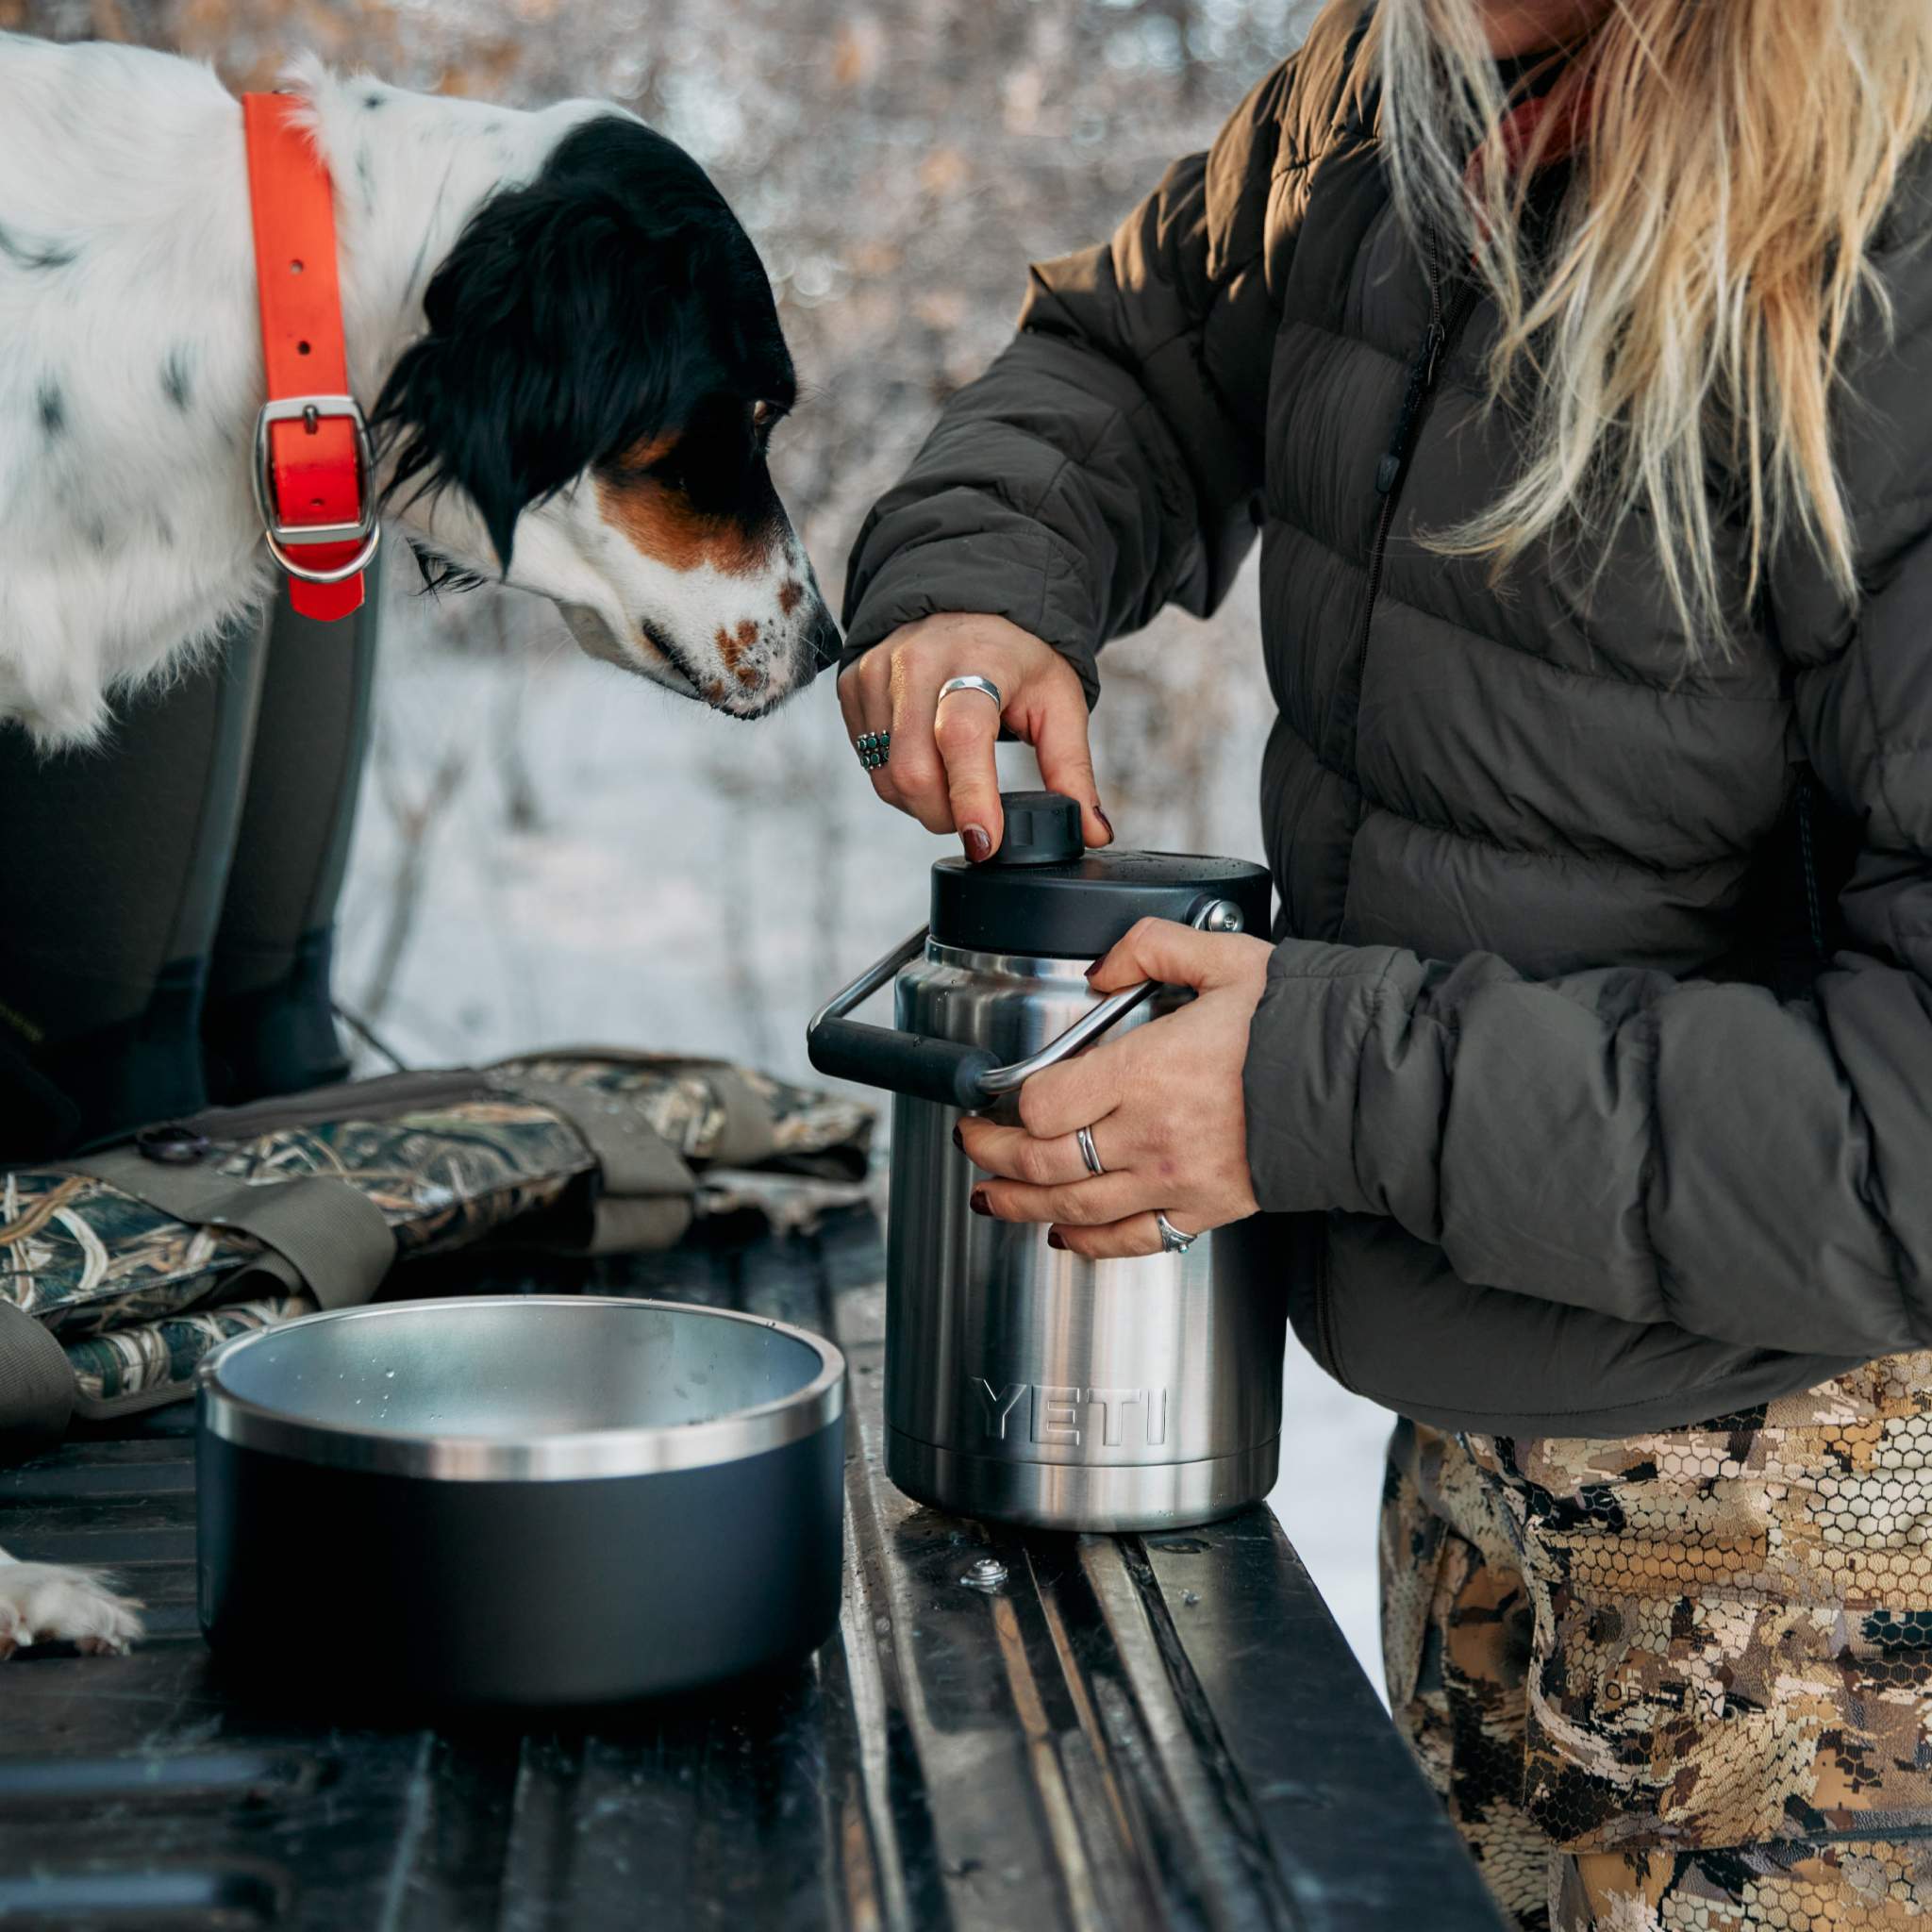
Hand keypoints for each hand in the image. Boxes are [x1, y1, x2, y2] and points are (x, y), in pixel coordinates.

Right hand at [836, 612, 1110, 858]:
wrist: (966, 604)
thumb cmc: (1017, 658)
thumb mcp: (1058, 703)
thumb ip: (1072, 769)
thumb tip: (1092, 832)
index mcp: (977, 660)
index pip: (962, 737)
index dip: (971, 797)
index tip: (985, 843)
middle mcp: (917, 662)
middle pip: (914, 771)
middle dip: (946, 815)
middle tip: (976, 815)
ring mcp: (877, 673)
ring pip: (886, 777)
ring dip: (922, 803)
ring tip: (954, 782)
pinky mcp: (852, 686)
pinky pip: (868, 762)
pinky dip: (899, 781)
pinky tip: (926, 759)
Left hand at [958, 918, 1272, 1256]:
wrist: (1365, 1086)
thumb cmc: (1300, 1021)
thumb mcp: (1225, 958)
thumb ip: (1151, 948)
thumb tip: (1100, 968)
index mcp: (1149, 1070)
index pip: (1045, 1103)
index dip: (1011, 1103)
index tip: (996, 1095)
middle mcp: (1153, 1134)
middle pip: (1044, 1161)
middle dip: (993, 1155)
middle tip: (972, 1144)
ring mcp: (1176, 1180)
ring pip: (1075, 1208)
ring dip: (1021, 1205)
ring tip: (989, 1196)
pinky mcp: (1204, 1211)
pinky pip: (1132, 1241)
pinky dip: (1089, 1245)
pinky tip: (1062, 1237)